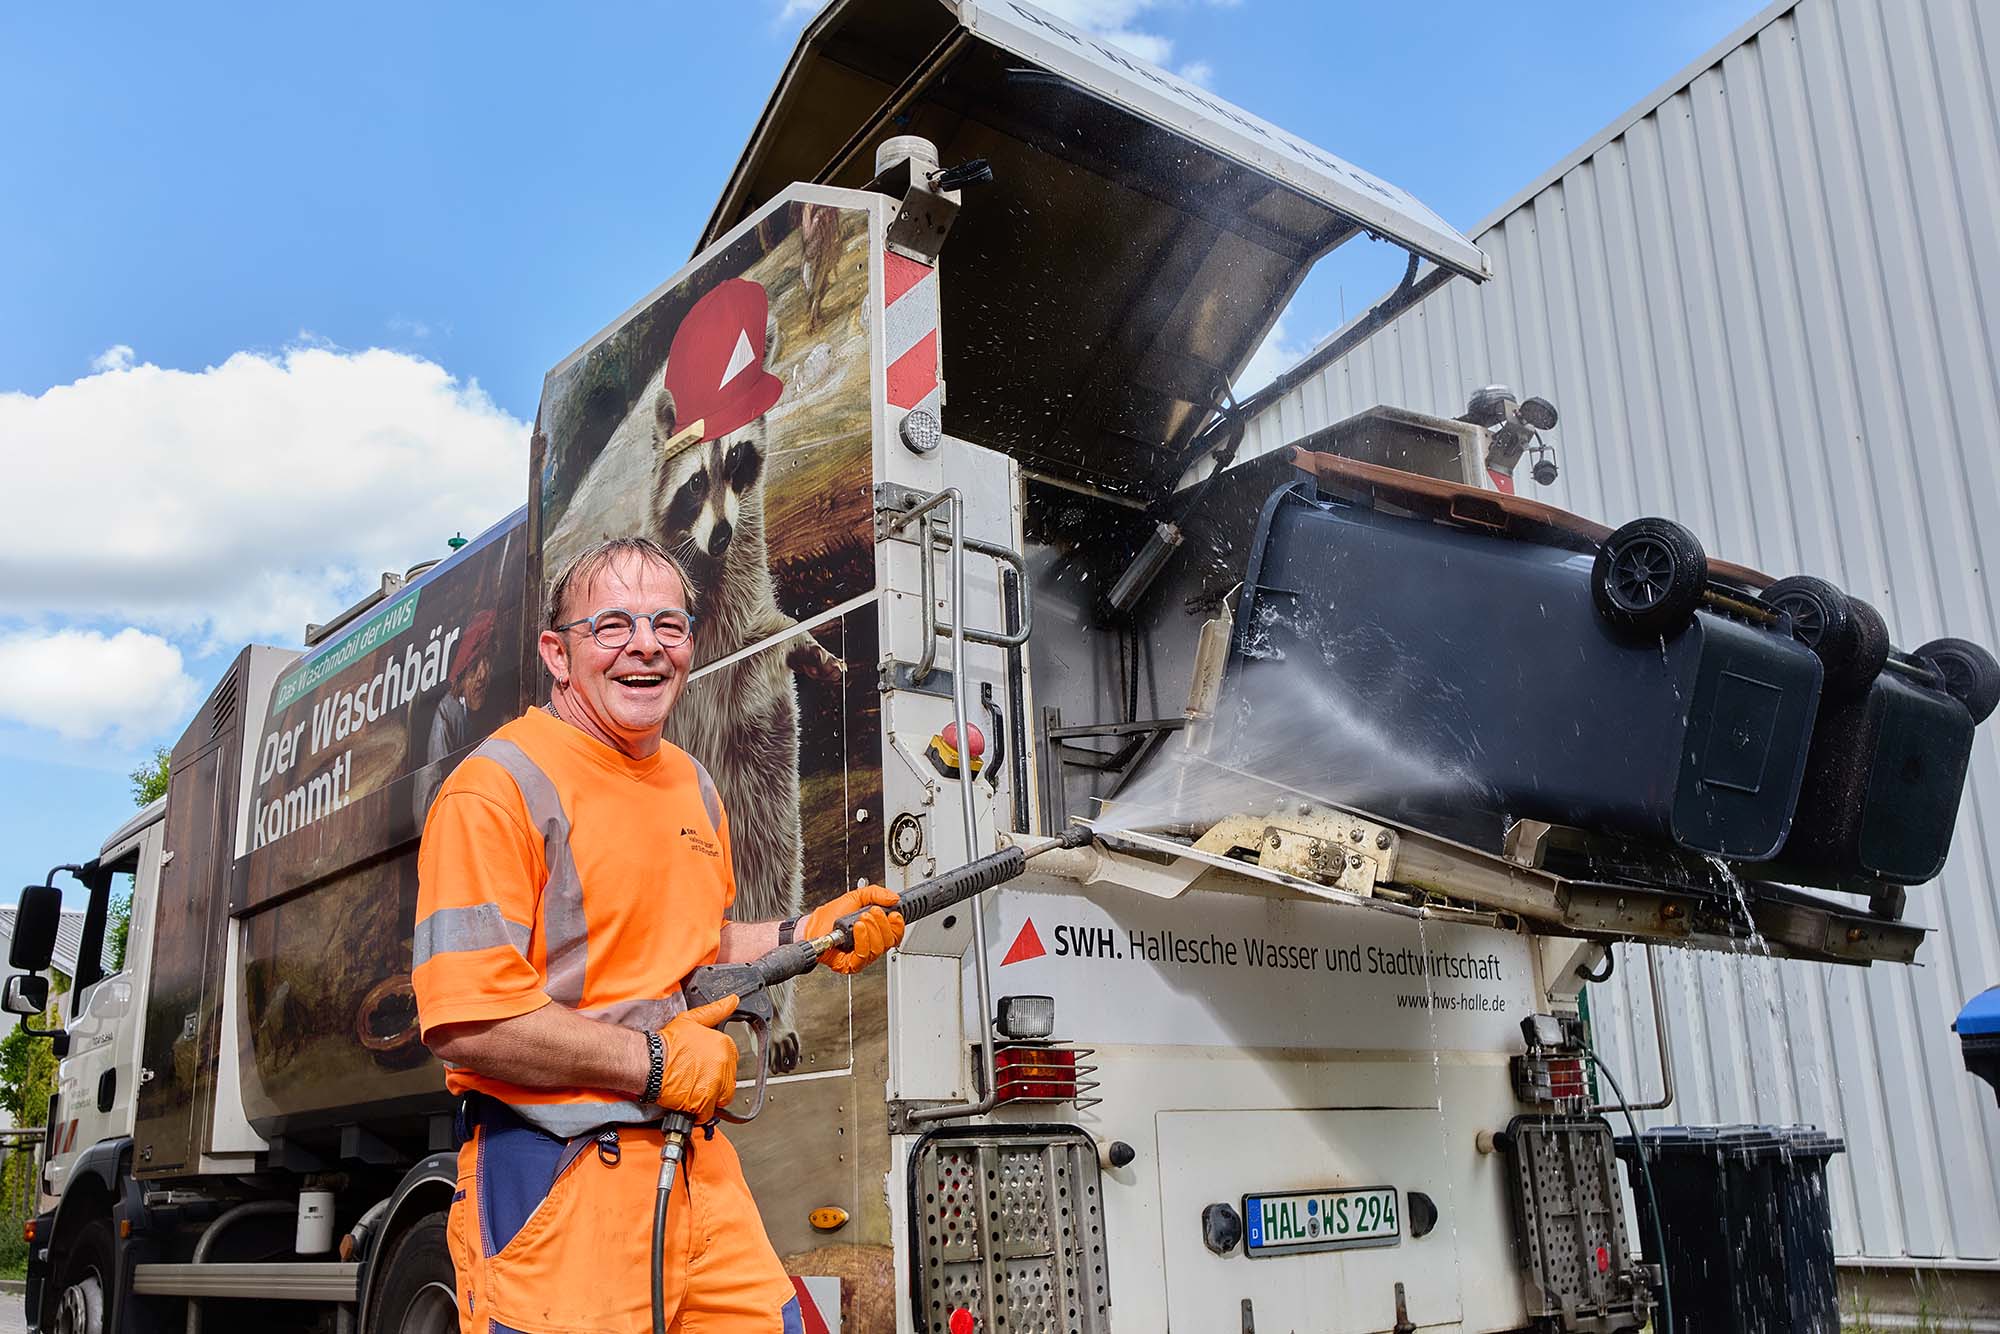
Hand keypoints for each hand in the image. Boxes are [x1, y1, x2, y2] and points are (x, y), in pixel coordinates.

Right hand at [657, 994, 739, 1121]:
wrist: (650, 1061)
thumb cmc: (667, 1043)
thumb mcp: (692, 1020)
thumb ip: (715, 1011)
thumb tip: (732, 1001)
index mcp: (724, 1045)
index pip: (732, 1062)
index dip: (718, 1067)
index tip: (707, 1069)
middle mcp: (723, 1065)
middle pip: (729, 1082)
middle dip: (716, 1084)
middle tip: (698, 1082)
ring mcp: (715, 1084)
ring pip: (721, 1098)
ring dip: (710, 1099)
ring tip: (694, 1093)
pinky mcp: (704, 1101)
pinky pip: (708, 1113)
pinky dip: (699, 1112)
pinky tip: (689, 1104)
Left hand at [799, 886, 904, 973]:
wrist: (811, 927)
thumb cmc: (830, 916)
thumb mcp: (855, 897)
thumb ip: (876, 894)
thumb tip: (893, 898)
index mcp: (874, 931)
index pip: (895, 933)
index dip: (898, 925)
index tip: (894, 914)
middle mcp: (870, 944)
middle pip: (889, 941)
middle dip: (882, 924)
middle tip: (873, 912)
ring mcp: (862, 955)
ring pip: (878, 948)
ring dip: (871, 930)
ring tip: (860, 919)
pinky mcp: (851, 964)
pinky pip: (863, 955)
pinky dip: (862, 940)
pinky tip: (857, 928)